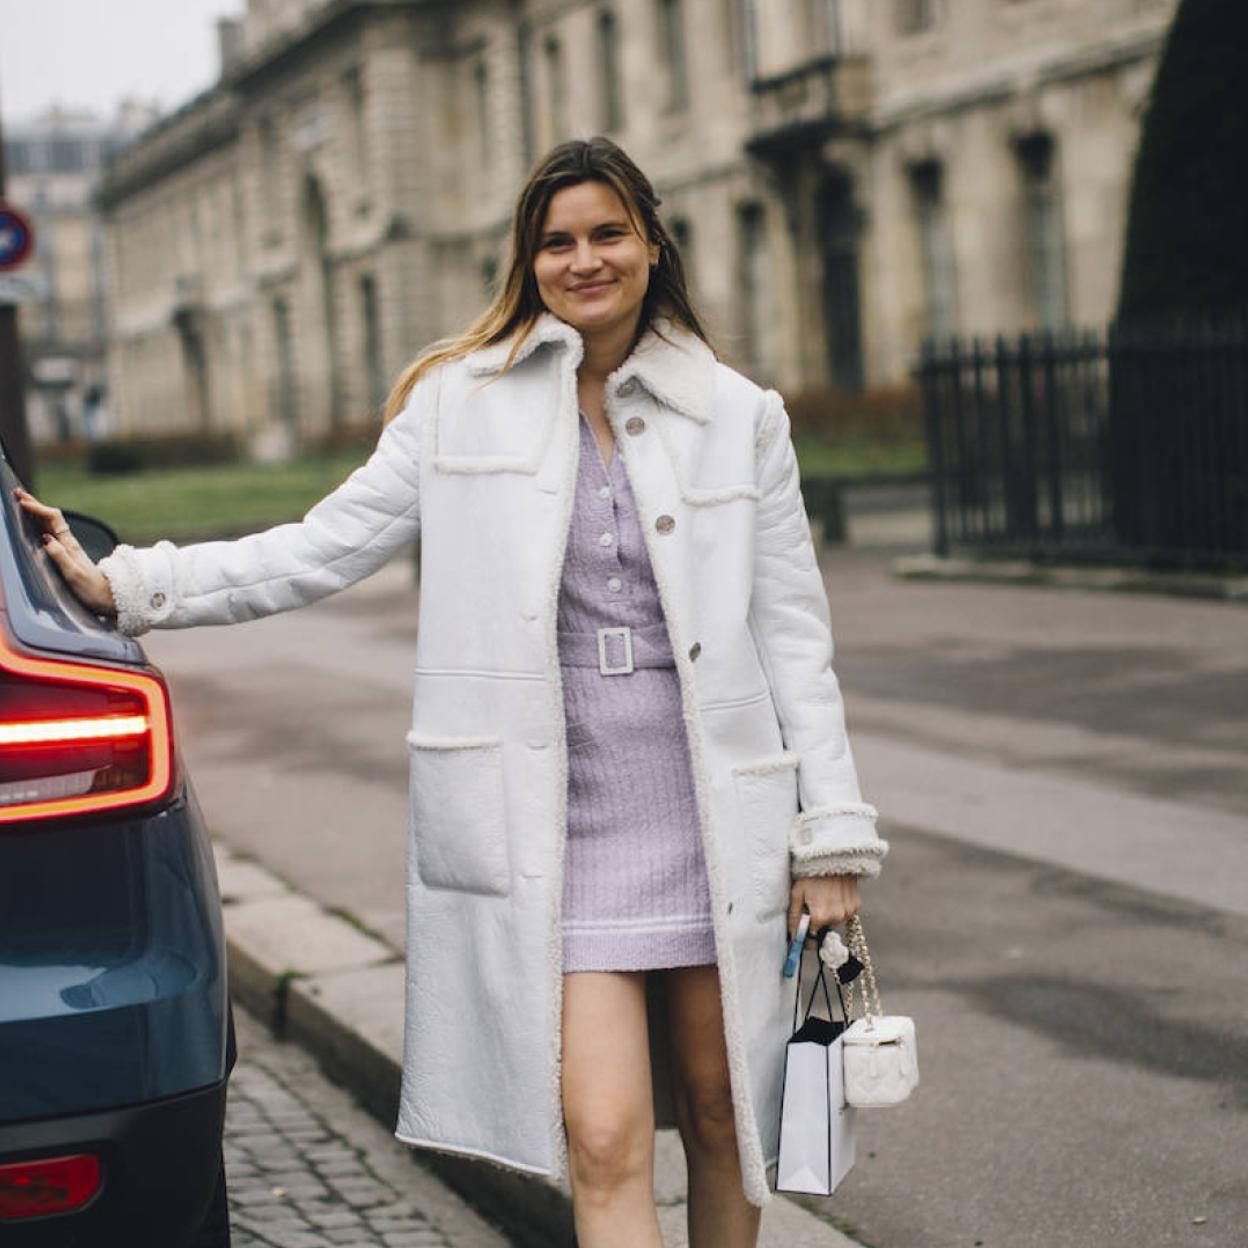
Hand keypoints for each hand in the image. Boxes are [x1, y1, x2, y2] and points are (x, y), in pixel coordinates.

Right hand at [13, 486, 117, 616]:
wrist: (108, 598)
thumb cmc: (91, 589)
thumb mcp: (74, 575)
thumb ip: (60, 556)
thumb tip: (46, 538)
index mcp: (69, 546)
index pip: (52, 519)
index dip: (38, 509)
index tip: (22, 501)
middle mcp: (69, 544)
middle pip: (51, 518)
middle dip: (34, 504)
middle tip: (18, 493)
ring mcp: (69, 548)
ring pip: (50, 524)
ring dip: (37, 512)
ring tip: (23, 502)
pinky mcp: (68, 555)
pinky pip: (52, 533)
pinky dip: (41, 524)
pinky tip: (36, 523)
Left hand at [788, 874, 859, 945]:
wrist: (833, 857)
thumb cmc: (812, 874)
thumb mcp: (797, 893)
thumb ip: (794, 917)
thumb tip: (793, 936)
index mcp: (820, 916)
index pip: (811, 937)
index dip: (804, 932)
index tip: (801, 928)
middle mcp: (837, 918)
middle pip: (823, 928)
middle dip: (816, 920)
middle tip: (812, 903)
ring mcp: (849, 912)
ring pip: (834, 921)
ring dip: (828, 914)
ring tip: (823, 896)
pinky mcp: (856, 906)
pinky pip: (844, 913)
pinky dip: (838, 908)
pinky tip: (834, 894)